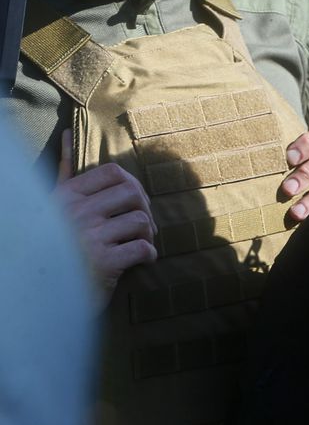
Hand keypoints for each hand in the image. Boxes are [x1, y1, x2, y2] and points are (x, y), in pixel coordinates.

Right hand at [53, 131, 156, 303]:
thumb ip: (65, 170)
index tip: (133, 201)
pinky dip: (149, 254)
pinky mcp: (103, 263)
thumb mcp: (54, 204)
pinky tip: (142, 259)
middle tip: (142, 224)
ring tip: (141, 241)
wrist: (43, 290)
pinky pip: (142, 248)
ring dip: (148, 233)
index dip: (132, 184)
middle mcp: (76, 214)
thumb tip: (67, 134)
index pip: (113, 172)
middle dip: (145, 208)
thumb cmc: (54, 241)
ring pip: (140, 220)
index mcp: (66, 196)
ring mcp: (89, 238)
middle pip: (132, 193)